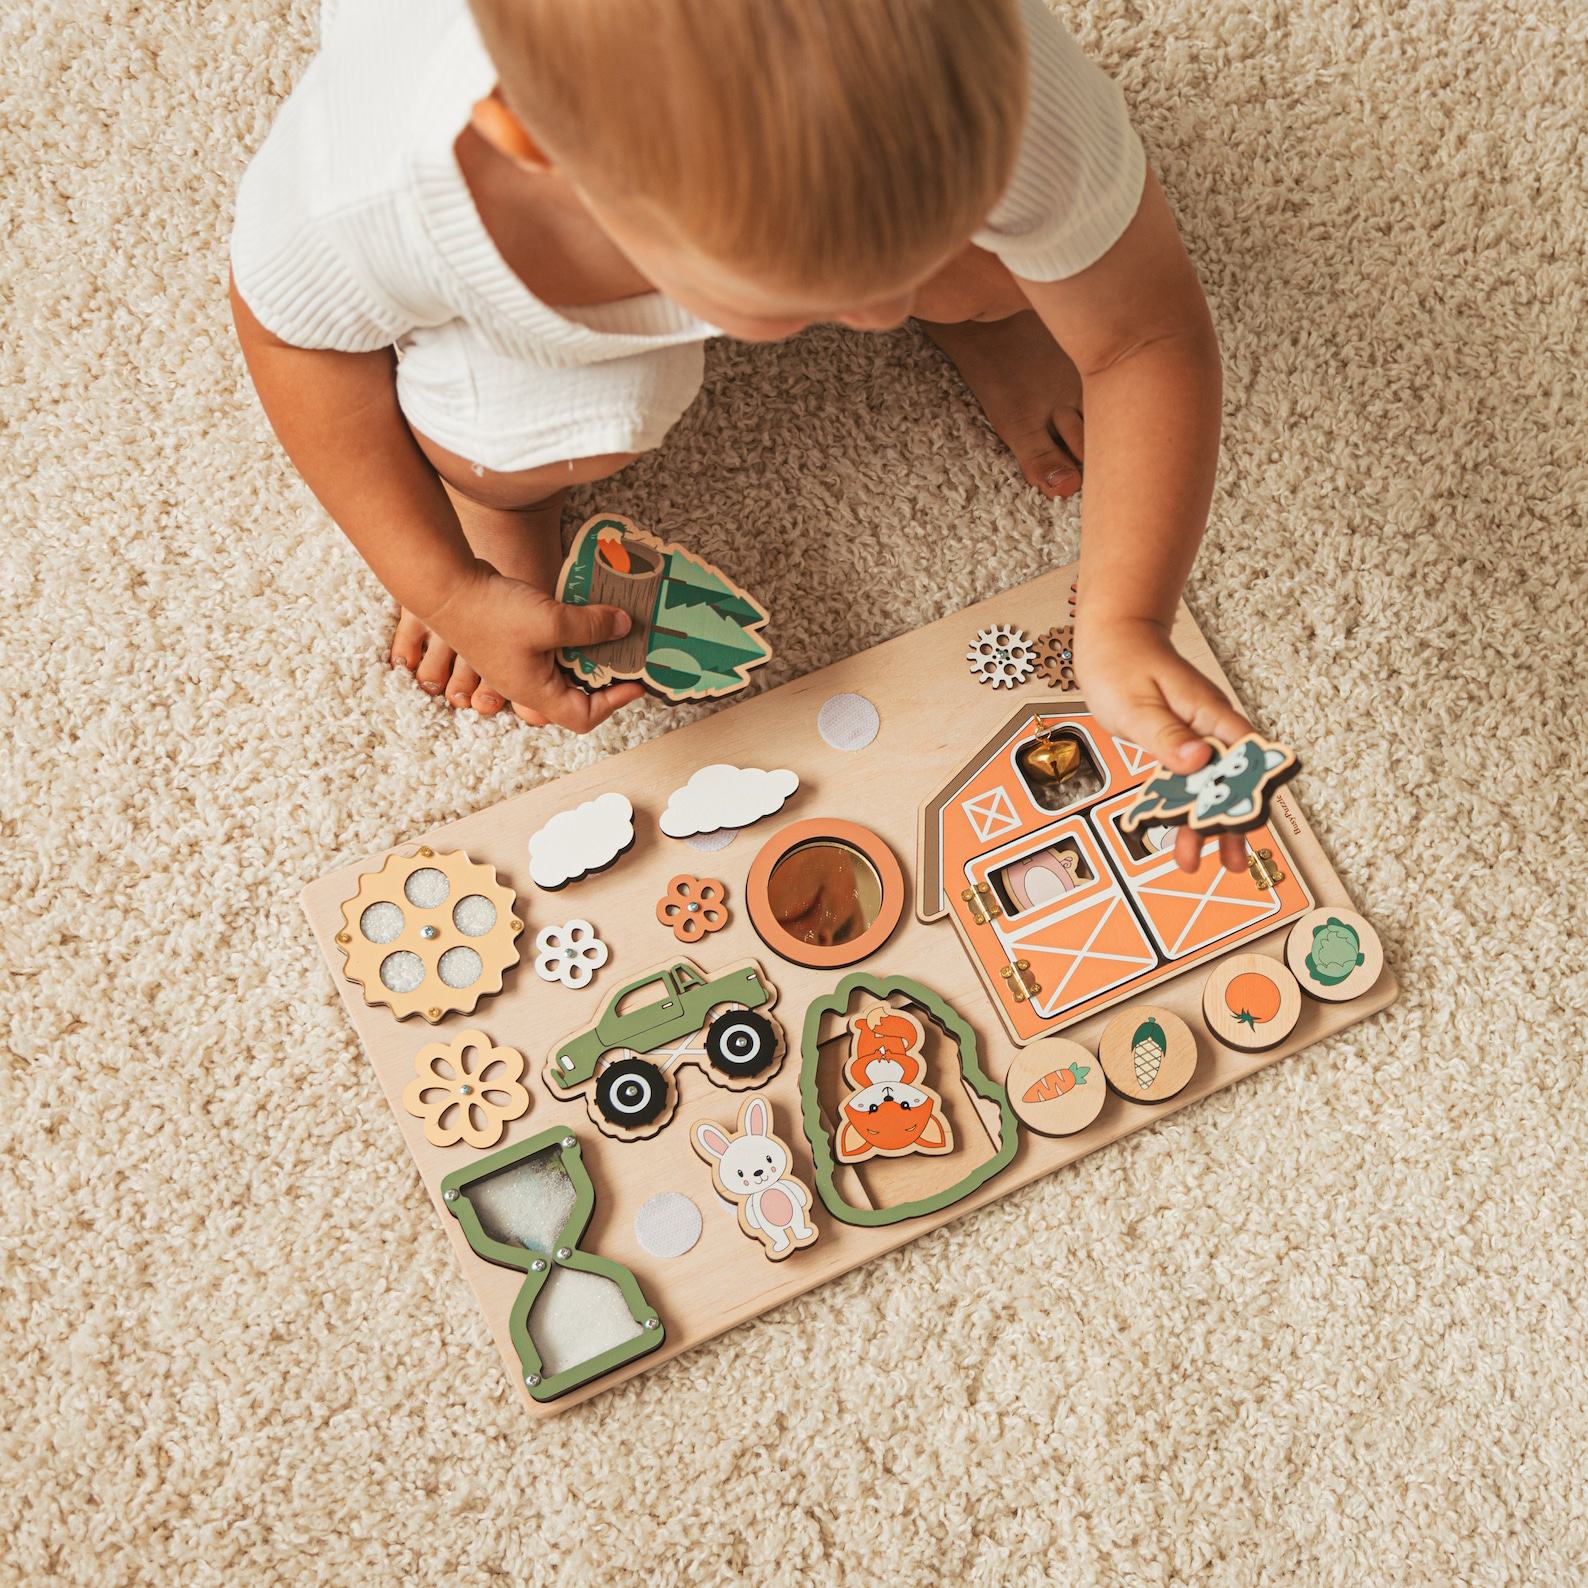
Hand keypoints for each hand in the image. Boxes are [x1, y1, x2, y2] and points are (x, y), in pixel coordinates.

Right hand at [424, 567, 645, 731]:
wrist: (447, 586)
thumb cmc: (491, 612)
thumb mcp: (550, 619)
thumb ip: (590, 626)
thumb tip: (624, 626)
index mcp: (535, 692)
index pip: (584, 717)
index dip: (614, 703)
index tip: (636, 682)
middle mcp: (528, 684)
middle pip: (577, 696)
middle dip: (607, 678)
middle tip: (630, 656)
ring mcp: (521, 664)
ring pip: (566, 670)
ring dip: (591, 655)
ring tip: (613, 633)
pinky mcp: (517, 643)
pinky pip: (553, 650)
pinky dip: (573, 638)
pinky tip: (585, 617)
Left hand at [1075, 616, 1253, 873]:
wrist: (1113, 638)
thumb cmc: (1122, 663)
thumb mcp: (1137, 704)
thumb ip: (1167, 735)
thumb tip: (1199, 761)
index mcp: (1209, 715)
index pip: (1244, 757)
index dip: (1251, 792)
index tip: (1250, 825)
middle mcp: (1209, 727)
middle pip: (1230, 780)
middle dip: (1229, 822)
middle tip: (1232, 862)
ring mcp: (1193, 736)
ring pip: (1206, 785)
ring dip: (1203, 822)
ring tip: (1197, 860)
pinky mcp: (1176, 742)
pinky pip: (1184, 780)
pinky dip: (1182, 806)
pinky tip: (1178, 831)